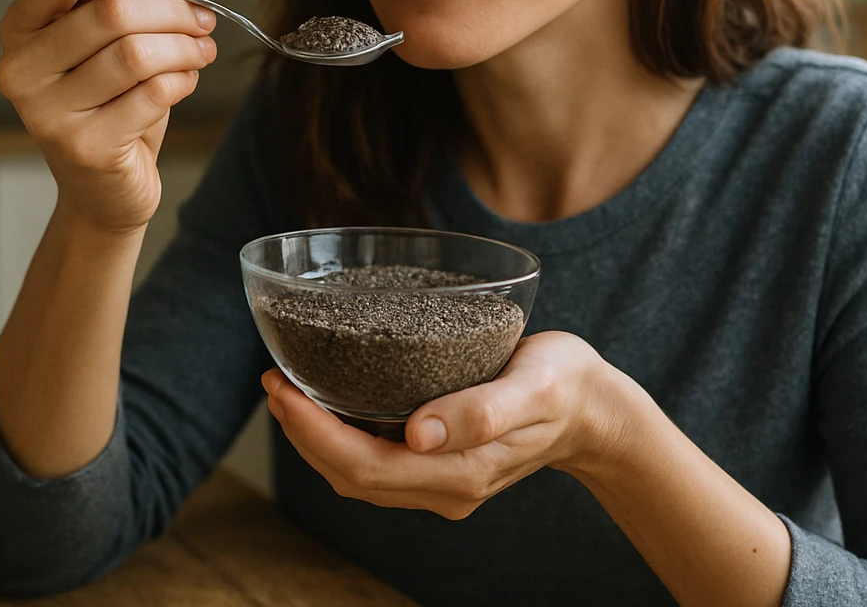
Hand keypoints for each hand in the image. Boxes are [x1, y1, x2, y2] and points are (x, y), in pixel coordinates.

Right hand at [0, 0, 218, 234]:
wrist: (103, 187)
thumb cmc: (106, 100)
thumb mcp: (104, 33)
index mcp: (18, 29)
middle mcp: (19, 70)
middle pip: (110, 12)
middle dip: (171, 10)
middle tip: (202, 17)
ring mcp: (47, 114)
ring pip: (136, 54)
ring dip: (184, 46)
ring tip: (201, 48)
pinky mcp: (84, 148)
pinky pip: (151, 95)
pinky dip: (182, 83)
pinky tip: (184, 82)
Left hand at [261, 330, 622, 519]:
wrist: (594, 410)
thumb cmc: (565, 385)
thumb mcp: (534, 385)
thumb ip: (482, 410)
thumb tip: (418, 432)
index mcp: (460, 473)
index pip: (365, 466)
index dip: (314, 433)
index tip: (282, 388)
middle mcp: (443, 487)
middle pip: (350, 476)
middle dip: (302, 433)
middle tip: (273, 380)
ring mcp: (439, 481)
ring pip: (358, 474)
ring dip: (315, 437)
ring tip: (287, 388)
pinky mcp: (438, 465)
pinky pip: (376, 462)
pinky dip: (341, 435)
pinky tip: (327, 399)